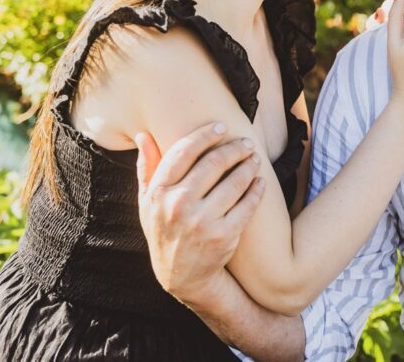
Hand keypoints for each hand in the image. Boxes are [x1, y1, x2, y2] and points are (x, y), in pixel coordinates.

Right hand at [135, 123, 265, 304]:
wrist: (181, 276)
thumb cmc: (164, 230)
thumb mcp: (146, 203)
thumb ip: (147, 168)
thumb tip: (143, 135)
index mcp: (158, 193)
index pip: (183, 152)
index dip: (205, 135)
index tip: (221, 127)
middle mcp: (178, 205)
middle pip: (213, 163)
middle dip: (234, 148)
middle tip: (246, 143)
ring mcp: (202, 221)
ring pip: (234, 181)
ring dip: (248, 165)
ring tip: (255, 158)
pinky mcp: (224, 235)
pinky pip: (247, 204)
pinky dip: (256, 190)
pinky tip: (260, 181)